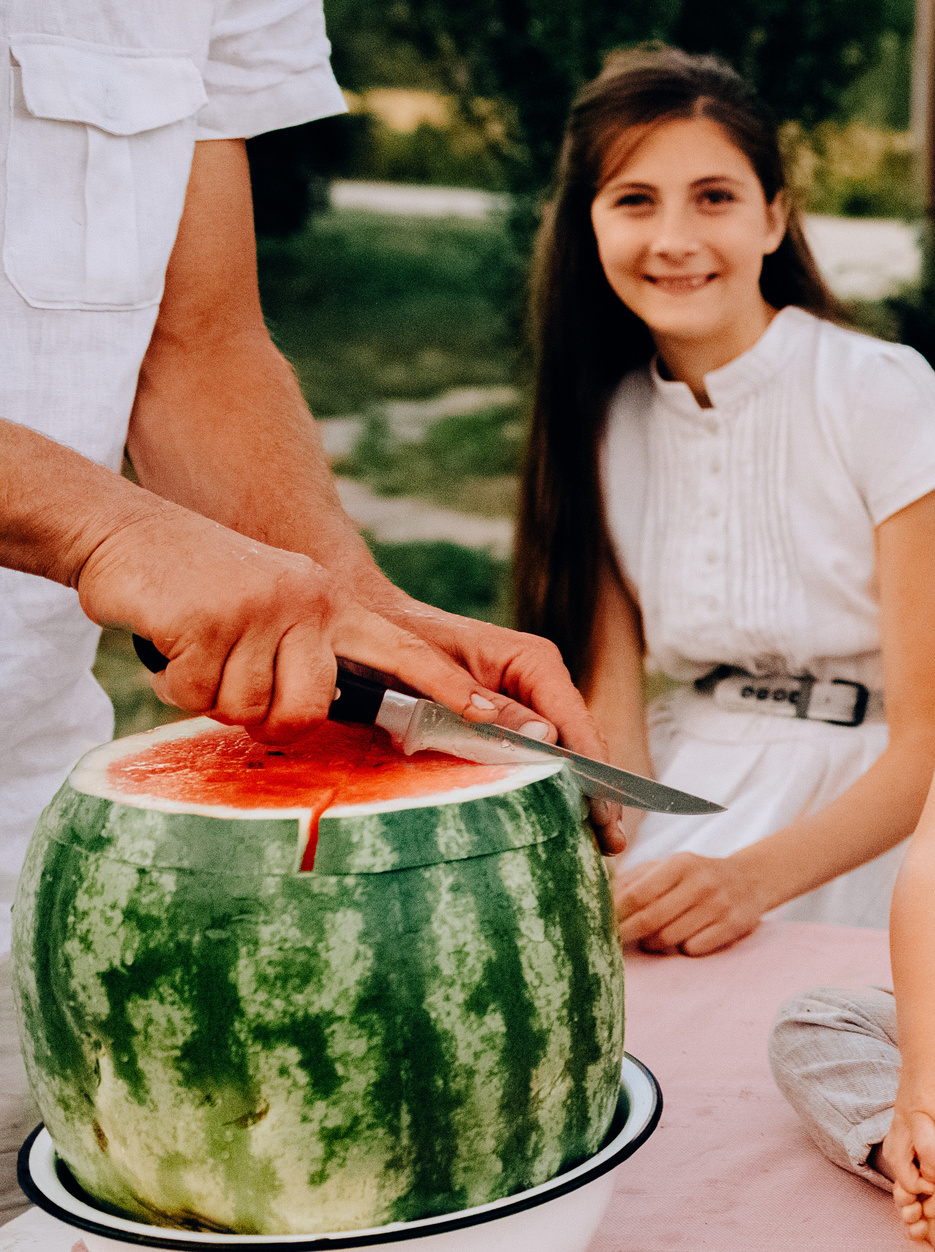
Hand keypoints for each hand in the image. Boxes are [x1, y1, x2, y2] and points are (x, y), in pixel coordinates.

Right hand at [75, 501, 508, 743]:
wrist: (126, 534)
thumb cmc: (203, 588)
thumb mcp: (275, 608)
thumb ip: (310, 651)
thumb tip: (323, 716)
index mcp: (333, 604)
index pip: (403, 651)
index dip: (445, 687)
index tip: (492, 715)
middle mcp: (308, 602)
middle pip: (309, 711)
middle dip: (267, 717)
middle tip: (234, 681)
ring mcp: (260, 609)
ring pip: (248, 710)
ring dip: (212, 695)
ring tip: (201, 648)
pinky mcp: (208, 619)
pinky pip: (196, 695)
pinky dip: (175, 683)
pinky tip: (172, 642)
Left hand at [371, 597, 624, 853]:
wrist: (368, 623)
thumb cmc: (397, 639)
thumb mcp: (435, 672)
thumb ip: (485, 704)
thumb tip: (546, 737)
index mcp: (534, 661)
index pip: (577, 722)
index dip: (594, 770)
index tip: (603, 811)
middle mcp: (540, 680)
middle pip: (581, 742)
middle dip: (598, 792)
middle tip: (612, 842)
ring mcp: (527, 700)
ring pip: (565, 753)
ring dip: (579, 795)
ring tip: (600, 841)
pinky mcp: (509, 718)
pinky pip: (538, 754)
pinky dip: (552, 785)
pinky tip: (564, 816)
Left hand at [615, 853, 774, 955]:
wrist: (750, 880)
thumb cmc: (696, 876)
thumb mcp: (667, 867)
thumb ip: (633, 880)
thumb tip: (599, 901)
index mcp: (681, 863)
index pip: (636, 895)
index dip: (615, 915)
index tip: (600, 926)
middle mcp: (702, 882)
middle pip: (651, 920)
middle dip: (627, 935)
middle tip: (615, 942)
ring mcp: (720, 905)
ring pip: (670, 939)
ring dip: (654, 944)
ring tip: (653, 938)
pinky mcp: (734, 926)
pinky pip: (693, 949)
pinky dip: (683, 949)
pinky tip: (685, 938)